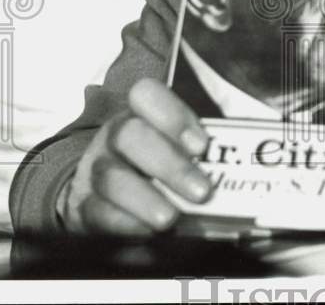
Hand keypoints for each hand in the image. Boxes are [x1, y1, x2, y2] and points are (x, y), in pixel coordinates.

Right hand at [60, 78, 212, 233]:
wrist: (102, 195)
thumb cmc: (154, 166)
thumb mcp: (177, 147)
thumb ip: (201, 149)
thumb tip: (240, 158)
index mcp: (140, 114)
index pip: (146, 94)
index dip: (172, 116)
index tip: (201, 145)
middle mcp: (115, 137)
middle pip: (130, 135)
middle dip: (170, 164)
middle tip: (202, 191)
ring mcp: (96, 170)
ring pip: (112, 177)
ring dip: (145, 198)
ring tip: (171, 218)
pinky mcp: (84, 206)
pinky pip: (97, 211)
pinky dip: (124, 222)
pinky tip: (147, 230)